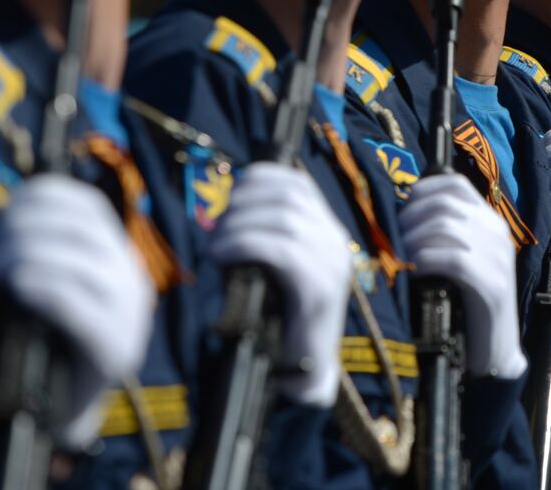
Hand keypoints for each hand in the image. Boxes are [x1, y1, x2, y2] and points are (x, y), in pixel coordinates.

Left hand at [0, 176, 153, 447]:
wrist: (61, 414)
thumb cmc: (43, 346)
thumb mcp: (47, 288)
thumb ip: (40, 252)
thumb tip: (5, 213)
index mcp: (118, 260)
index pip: (90, 206)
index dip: (47, 197)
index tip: (8, 203)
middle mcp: (131, 280)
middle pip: (82, 229)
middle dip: (29, 228)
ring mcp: (128, 315)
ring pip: (82, 261)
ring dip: (29, 256)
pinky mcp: (113, 347)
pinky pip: (77, 303)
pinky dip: (43, 287)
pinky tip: (17, 286)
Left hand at [208, 161, 351, 405]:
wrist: (302, 372)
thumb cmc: (277, 318)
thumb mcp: (269, 267)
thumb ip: (260, 236)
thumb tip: (221, 214)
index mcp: (326, 229)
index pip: (296, 181)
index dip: (258, 179)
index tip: (228, 197)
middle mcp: (336, 239)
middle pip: (289, 194)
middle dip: (243, 204)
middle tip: (215, 230)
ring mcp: (333, 262)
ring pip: (285, 218)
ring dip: (239, 225)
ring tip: (215, 246)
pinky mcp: (321, 288)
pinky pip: (282, 249)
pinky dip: (246, 244)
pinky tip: (222, 256)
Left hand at [399, 175, 525, 378]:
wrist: (494, 350)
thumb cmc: (466, 304)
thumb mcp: (457, 260)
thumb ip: (441, 235)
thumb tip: (398, 215)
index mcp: (490, 221)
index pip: (455, 184)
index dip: (422, 190)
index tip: (400, 209)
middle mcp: (497, 232)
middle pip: (445, 204)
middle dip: (410, 218)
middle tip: (392, 238)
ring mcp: (498, 257)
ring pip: (446, 227)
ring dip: (414, 239)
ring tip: (399, 256)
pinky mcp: (493, 284)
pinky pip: (453, 259)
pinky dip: (426, 261)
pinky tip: (413, 272)